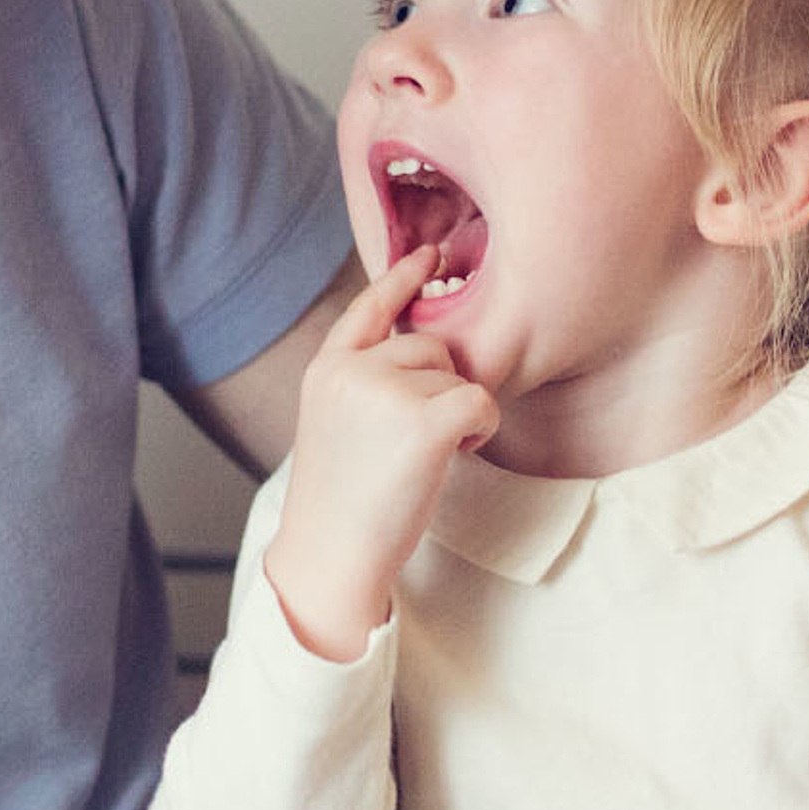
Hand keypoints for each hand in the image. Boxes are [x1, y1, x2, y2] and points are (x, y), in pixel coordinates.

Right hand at [262, 247, 498, 660]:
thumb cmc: (341, 504)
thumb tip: (427, 353)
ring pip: (456, 376)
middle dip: (439, 387)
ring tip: (421, 457)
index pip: (370, 307)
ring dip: (458, 413)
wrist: (331, 556)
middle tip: (413, 442)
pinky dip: (481, 427)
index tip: (430, 253)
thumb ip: (365, 383)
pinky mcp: (423, 421)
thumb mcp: (336, 425)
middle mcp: (352, 370)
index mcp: (327, 369)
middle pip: (430, 347)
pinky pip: (480, 400)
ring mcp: (385, 392)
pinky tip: (457, 454)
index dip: (402, 279)